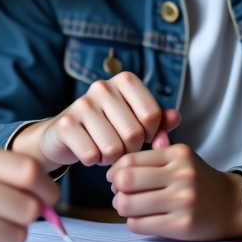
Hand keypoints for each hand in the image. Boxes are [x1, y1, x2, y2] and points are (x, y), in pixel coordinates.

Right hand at [12, 71, 180, 169]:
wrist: (65, 135)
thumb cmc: (108, 128)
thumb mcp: (136, 122)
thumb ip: (159, 122)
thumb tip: (176, 117)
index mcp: (124, 81)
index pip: (152, 115)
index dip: (150, 135)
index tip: (139, 135)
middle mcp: (102, 86)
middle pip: (134, 134)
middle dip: (130, 150)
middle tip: (119, 146)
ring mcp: (81, 103)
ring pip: (113, 148)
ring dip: (111, 158)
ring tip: (103, 149)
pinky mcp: (65, 124)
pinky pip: (92, 155)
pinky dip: (93, 161)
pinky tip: (88, 151)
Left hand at [107, 144, 241, 240]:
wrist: (235, 205)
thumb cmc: (199, 180)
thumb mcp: (181, 158)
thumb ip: (152, 155)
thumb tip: (115, 166)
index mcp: (178, 155)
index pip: (130, 160)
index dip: (114, 170)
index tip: (115, 177)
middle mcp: (181, 176)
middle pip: (126, 181)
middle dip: (115, 189)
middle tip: (119, 193)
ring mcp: (183, 202)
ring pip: (128, 204)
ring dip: (121, 206)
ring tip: (128, 207)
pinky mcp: (183, 226)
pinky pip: (139, 224)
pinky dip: (133, 222)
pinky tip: (142, 219)